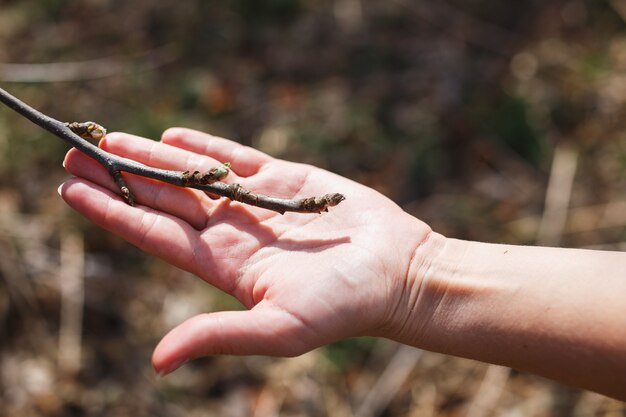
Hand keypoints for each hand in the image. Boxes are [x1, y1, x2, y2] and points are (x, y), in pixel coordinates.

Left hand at [60, 128, 432, 373]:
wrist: (394, 271)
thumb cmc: (342, 307)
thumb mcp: (280, 329)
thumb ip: (220, 336)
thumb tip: (159, 361)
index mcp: (223, 265)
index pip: (154, 234)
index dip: (111, 213)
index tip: (71, 190)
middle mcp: (231, 232)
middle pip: (163, 200)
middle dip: (118, 177)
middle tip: (74, 153)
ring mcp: (255, 204)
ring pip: (193, 176)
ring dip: (153, 157)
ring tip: (112, 138)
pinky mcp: (284, 180)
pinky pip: (236, 159)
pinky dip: (206, 147)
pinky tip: (174, 137)